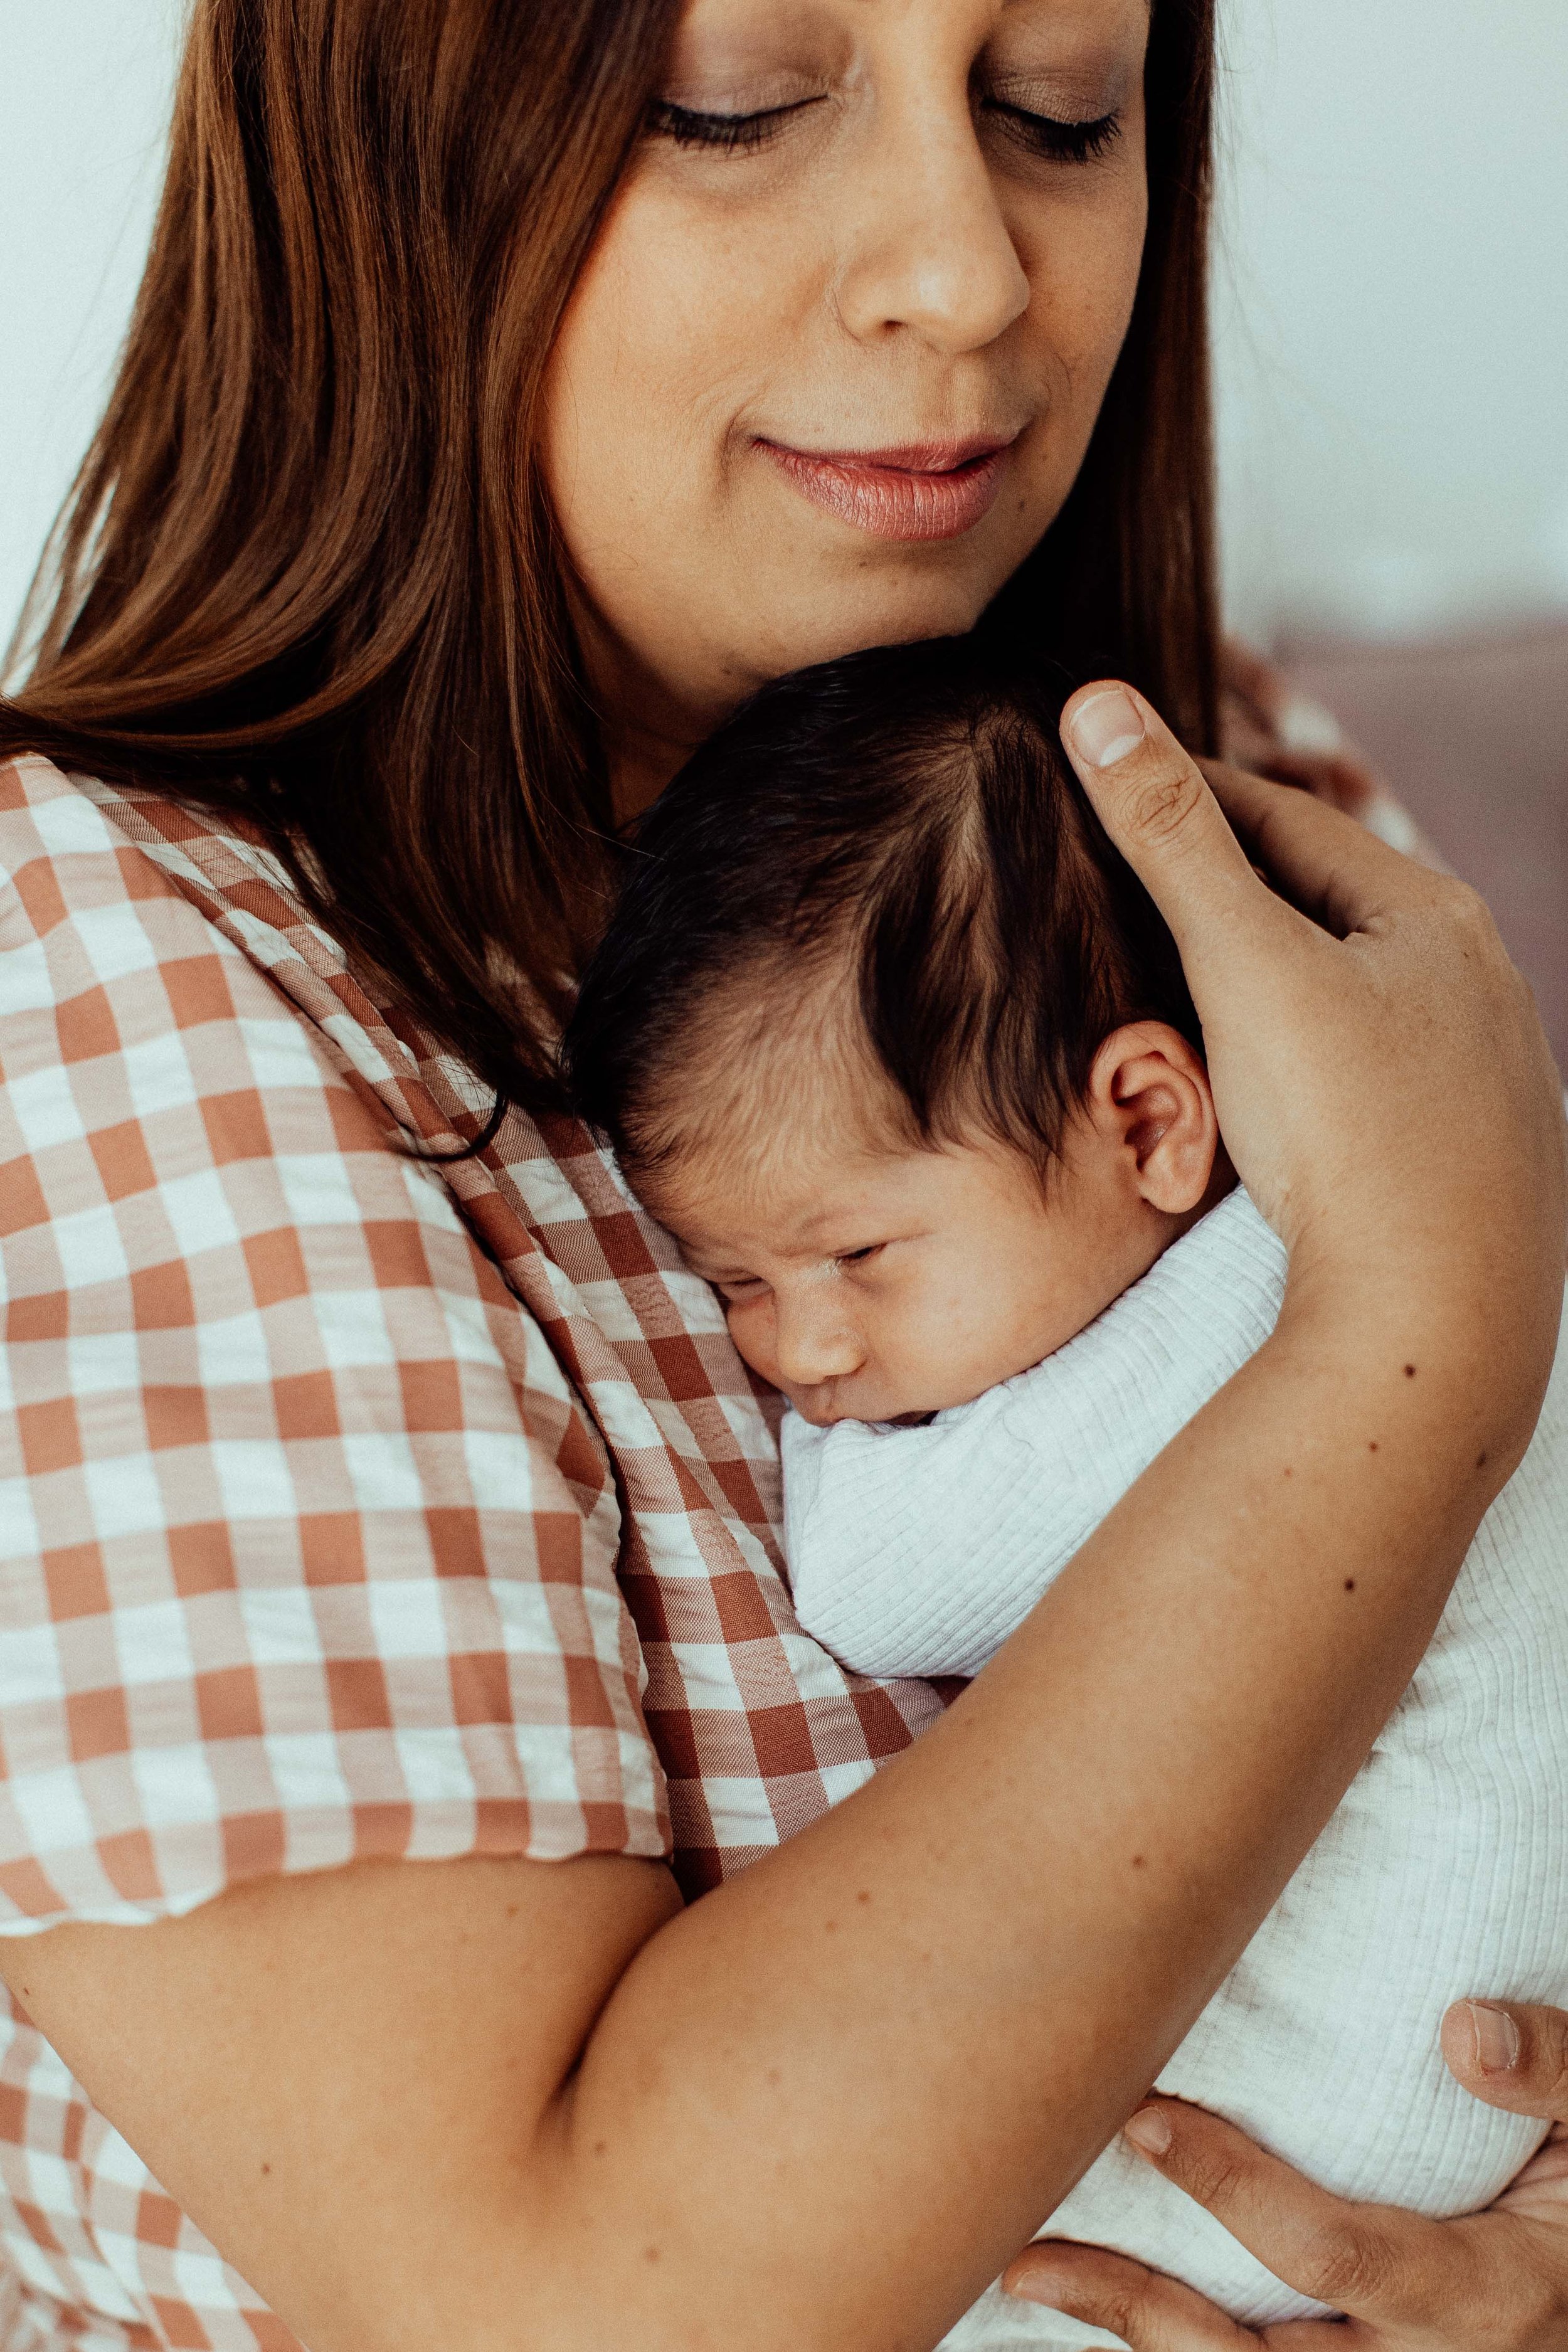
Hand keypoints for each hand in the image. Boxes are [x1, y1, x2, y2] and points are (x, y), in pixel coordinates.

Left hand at [999, 1999, 1567, 2347]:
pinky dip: (1176, 2350)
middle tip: (1035, 2253)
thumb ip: (1554, 2071)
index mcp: (1489, 2295)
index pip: (1334, 2256)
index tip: (1143, 2120)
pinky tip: (1097, 2313)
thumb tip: (1465, 2028)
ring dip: (1135, 2341)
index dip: (1232, 2189)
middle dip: (1141, 2309)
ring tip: (1032, 2282)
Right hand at [1060, 684, 1564, 1466]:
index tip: (1107, 782)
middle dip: (1232, 886)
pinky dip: (1313, 1056)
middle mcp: (1480, 984)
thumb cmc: (1345, 1134)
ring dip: (1277, 976)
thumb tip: (1094, 703)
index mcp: (1433, 916)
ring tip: (1192, 979)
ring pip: (1357, 994)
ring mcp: (1487, 1076)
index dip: (1186, 794)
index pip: (1285, 821)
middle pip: (1326, 904)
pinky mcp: (1474, 1156)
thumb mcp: (1242, 966)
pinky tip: (1277, 1086)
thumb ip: (1168, 837)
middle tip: (1133, 873)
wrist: (1432, 1322)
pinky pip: (1377, 1073)